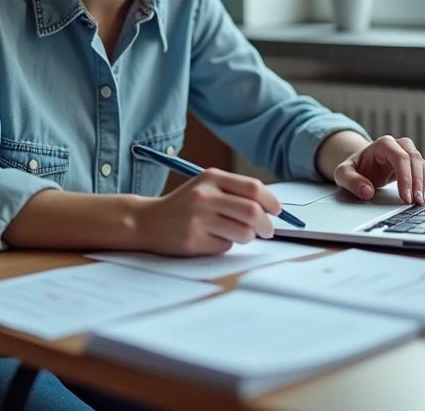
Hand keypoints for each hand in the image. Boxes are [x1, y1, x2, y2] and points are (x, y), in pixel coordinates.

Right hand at [133, 169, 281, 255]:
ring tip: (237, 235)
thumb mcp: (206, 187)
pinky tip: (213, 239)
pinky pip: (226, 246)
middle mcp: (204, 195)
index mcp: (211, 177)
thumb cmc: (184, 205)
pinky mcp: (193, 240)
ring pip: (243, 232)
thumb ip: (235, 192)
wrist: (147, 221)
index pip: (253, 188)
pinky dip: (227, 245)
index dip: (271, 201)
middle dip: (267, 224)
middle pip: (252, 211)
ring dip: (248, 237)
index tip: (277, 211)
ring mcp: (198, 218)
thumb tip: (271, 207)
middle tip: (268, 231)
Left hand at [334, 135, 424, 203]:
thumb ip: (351, 181)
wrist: (361, 166)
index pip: (399, 157)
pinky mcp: (414, 164)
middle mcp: (398, 145)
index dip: (405, 177)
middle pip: (414, 159)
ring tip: (424, 202)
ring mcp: (408, 154)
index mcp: (382, 144)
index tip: (404, 197)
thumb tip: (366, 191)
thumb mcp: (343, 174)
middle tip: (416, 202)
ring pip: (423, 164)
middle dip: (418, 182)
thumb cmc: (354, 169)